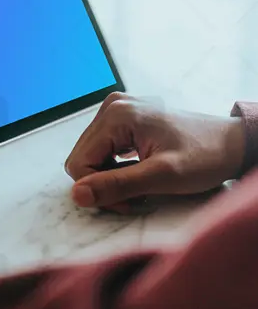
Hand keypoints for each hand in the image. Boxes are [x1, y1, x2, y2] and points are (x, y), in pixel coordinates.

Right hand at [65, 93, 245, 211]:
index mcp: (117, 114)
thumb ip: (117, 185)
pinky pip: (105, 148)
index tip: (129, 201)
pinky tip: (140, 172)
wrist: (232, 144)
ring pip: (92, 155)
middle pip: (83, 158)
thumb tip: (78, 195)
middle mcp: (112, 106)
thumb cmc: (204, 157)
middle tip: (136, 197)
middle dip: (104, 184)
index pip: (79, 163)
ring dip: (111, 177)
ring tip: (142, 186)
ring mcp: (118, 110)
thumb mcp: (161, 177)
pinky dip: (118, 167)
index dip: (98, 190)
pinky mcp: (124, 118)